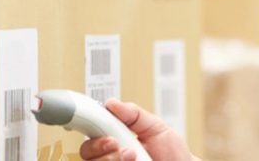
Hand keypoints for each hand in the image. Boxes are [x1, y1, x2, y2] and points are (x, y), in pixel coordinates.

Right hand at [79, 98, 197, 160]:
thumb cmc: (171, 151)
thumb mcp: (155, 126)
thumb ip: (134, 115)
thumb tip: (112, 103)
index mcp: (115, 138)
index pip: (91, 133)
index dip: (88, 126)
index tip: (98, 122)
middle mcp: (110, 156)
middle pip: (86, 152)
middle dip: (98, 146)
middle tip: (115, 142)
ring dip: (111, 158)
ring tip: (132, 155)